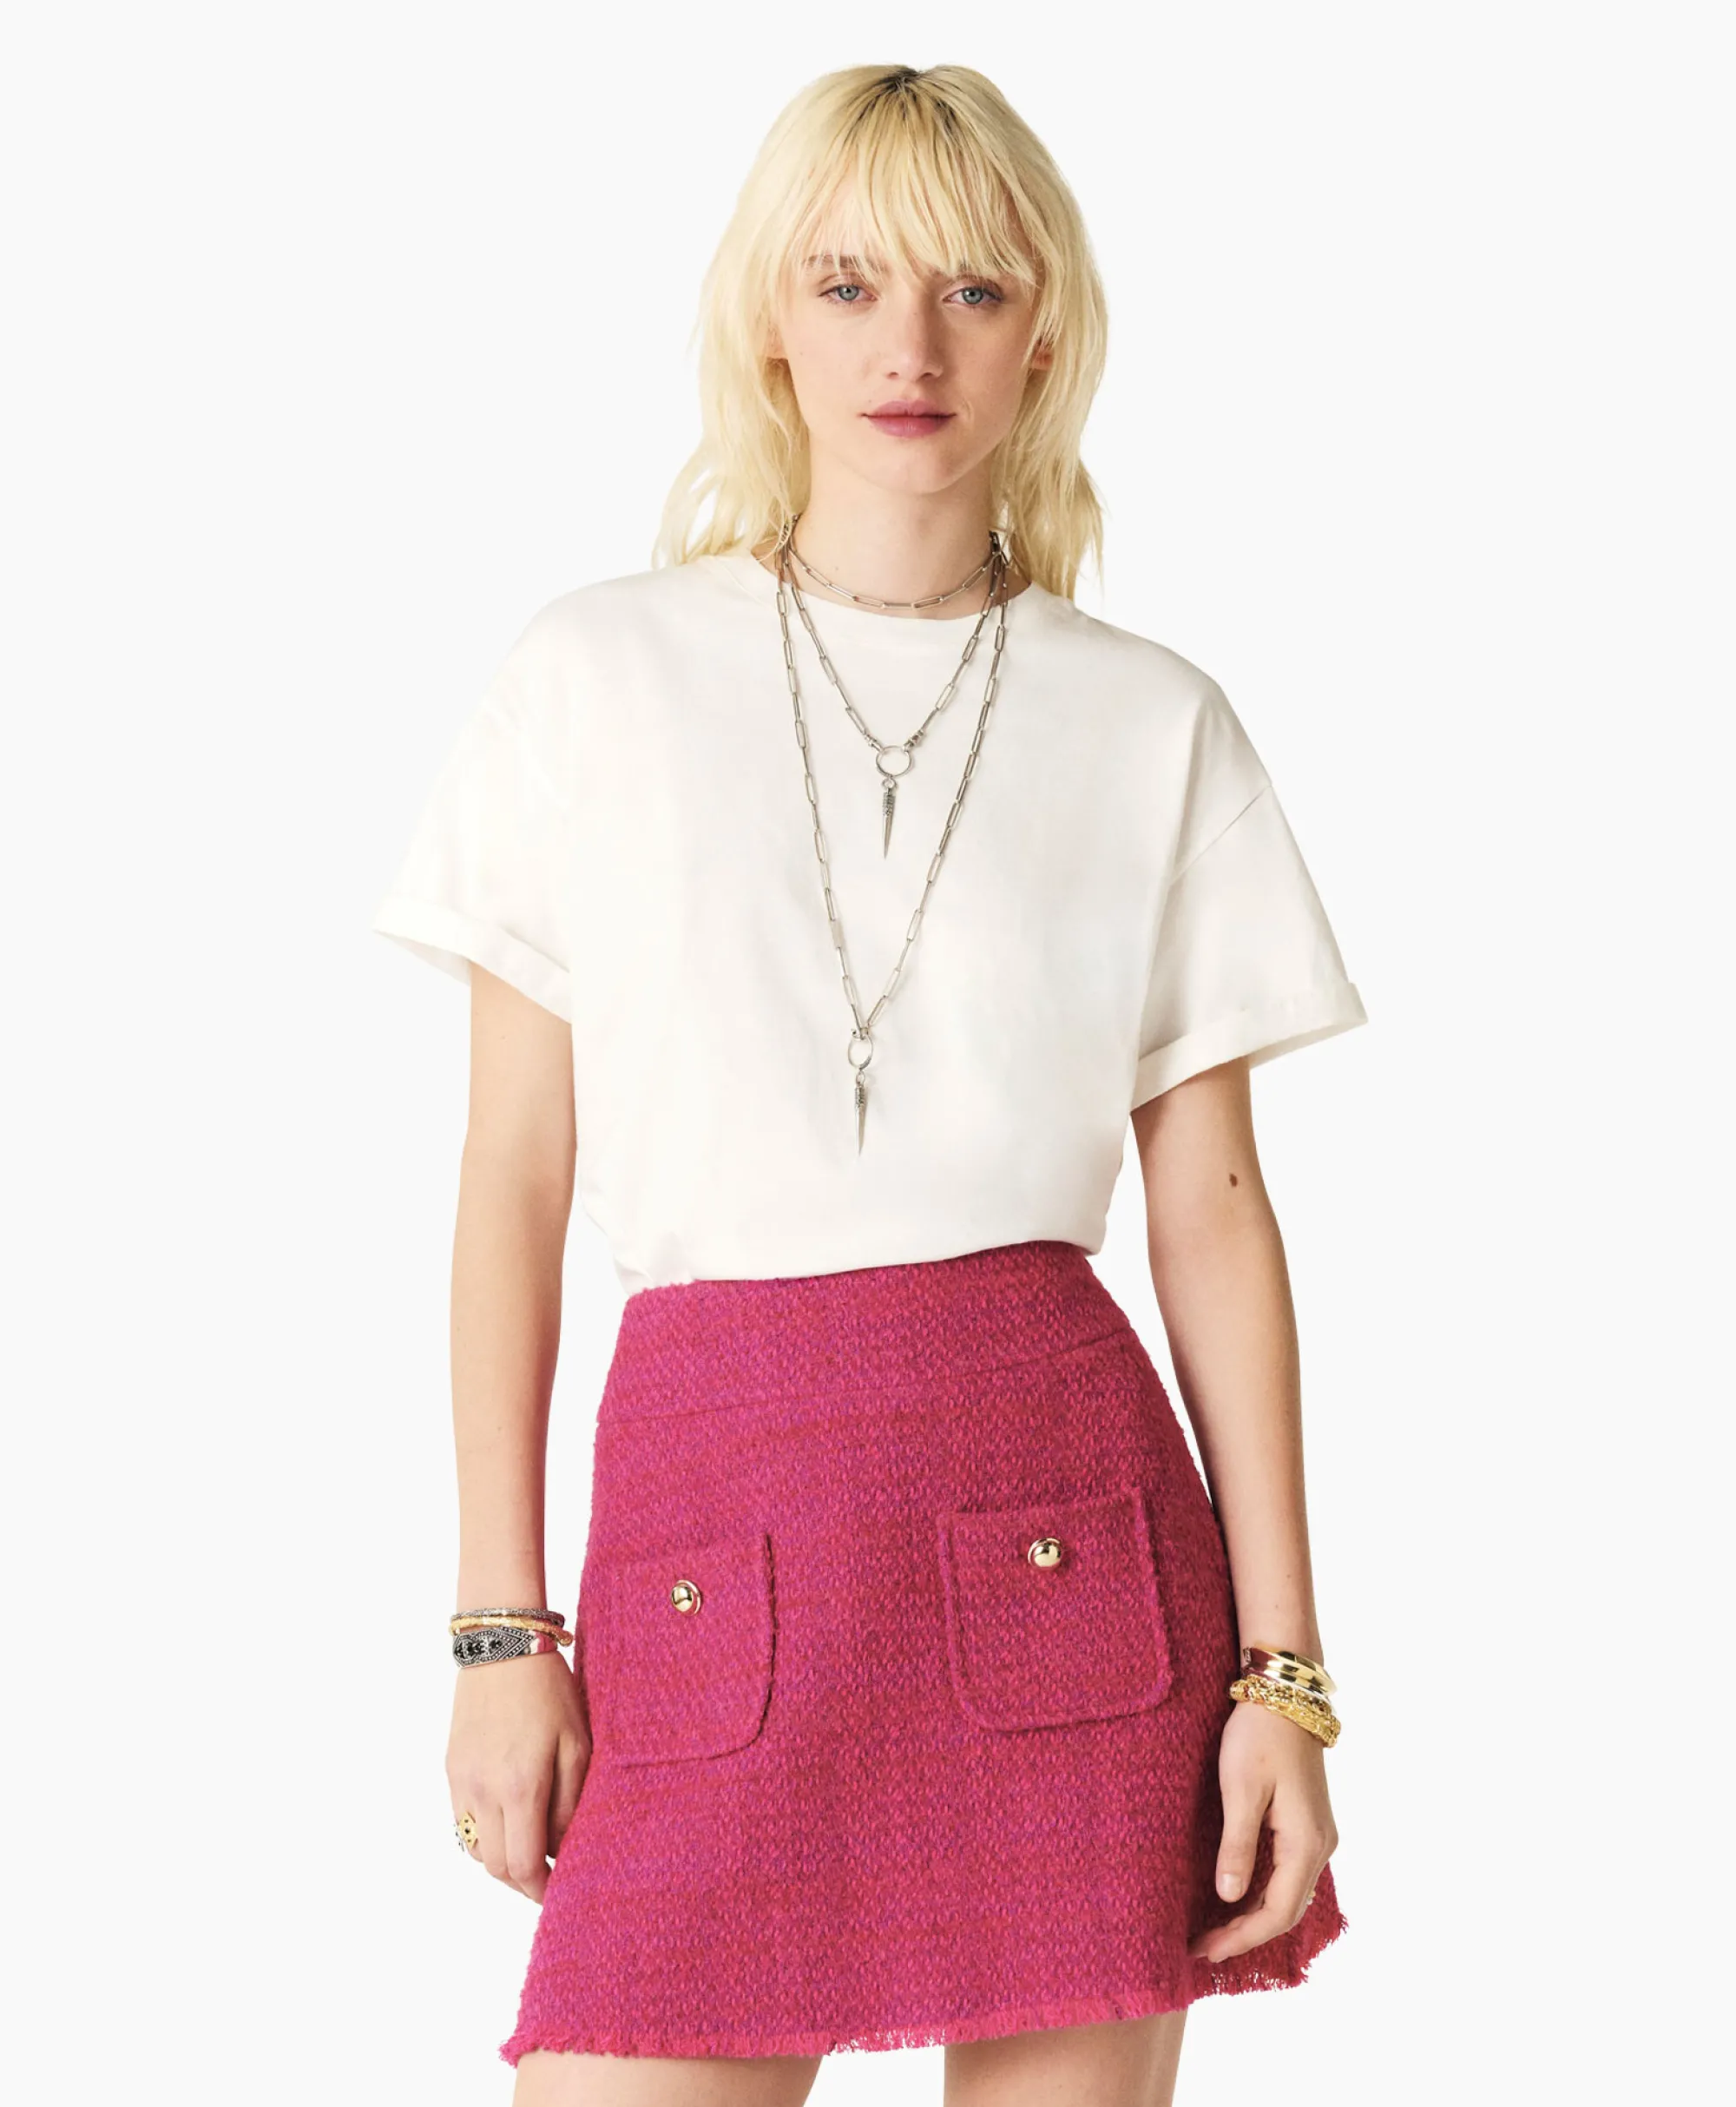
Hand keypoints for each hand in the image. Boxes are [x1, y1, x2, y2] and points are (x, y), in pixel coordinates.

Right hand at [447, 1650, 591, 1902]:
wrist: (502, 1646)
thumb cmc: (548, 1691)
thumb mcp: (577, 1744)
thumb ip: (570, 1803)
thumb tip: (562, 1846)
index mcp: (520, 1787)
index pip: (524, 1865)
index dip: (541, 1889)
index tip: (560, 1893)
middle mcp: (483, 1792)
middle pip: (497, 1867)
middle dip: (523, 1882)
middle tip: (547, 1880)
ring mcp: (462, 1782)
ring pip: (476, 1850)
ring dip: (502, 1862)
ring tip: (530, 1854)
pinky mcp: (451, 1769)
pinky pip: (463, 1823)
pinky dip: (484, 1837)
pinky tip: (507, 1824)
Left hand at [1188, 1695, 1337, 1963]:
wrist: (1284, 1693)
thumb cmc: (1259, 1737)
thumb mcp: (1241, 1789)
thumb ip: (1237, 1846)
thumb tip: (1229, 1898)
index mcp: (1306, 1843)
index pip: (1277, 1912)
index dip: (1242, 1937)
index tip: (1206, 1949)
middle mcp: (1320, 1846)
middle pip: (1287, 1910)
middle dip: (1246, 1933)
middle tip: (1203, 1947)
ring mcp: (1316, 1835)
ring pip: (1289, 1894)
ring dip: (1254, 1917)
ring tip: (1215, 1931)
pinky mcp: (1307, 1823)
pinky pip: (1288, 1874)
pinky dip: (1263, 1894)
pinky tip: (1237, 1898)